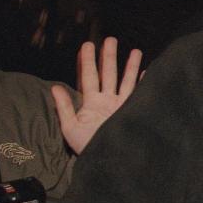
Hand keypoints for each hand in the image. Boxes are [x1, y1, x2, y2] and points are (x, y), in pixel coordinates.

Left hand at [52, 37, 142, 154]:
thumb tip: (55, 87)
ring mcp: (121, 106)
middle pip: (108, 74)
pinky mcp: (133, 112)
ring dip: (129, 66)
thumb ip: (64, 107)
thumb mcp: (70, 128)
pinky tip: (147, 73)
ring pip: (126, 81)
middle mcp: (107, 100)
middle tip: (110, 39)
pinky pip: (139, 95)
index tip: (87, 45)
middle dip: (109, 57)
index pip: (88, 77)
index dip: (87, 61)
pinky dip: (144, 84)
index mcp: (91, 102)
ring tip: (135, 50)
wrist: (108, 162)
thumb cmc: (87, 147)